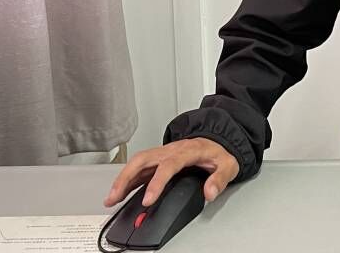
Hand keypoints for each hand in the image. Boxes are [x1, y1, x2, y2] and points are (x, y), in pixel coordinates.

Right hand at [104, 137, 239, 207]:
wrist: (218, 139)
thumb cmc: (220, 152)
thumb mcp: (228, 164)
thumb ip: (219, 178)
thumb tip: (210, 192)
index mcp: (188, 151)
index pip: (168, 165)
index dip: (156, 182)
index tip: (148, 199)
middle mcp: (171, 150)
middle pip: (143, 159)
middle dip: (126, 178)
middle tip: (115, 197)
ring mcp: (163, 153)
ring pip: (137, 162)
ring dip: (122, 178)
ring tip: (111, 197)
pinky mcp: (158, 159)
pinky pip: (139, 166)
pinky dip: (127, 178)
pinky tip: (119, 191)